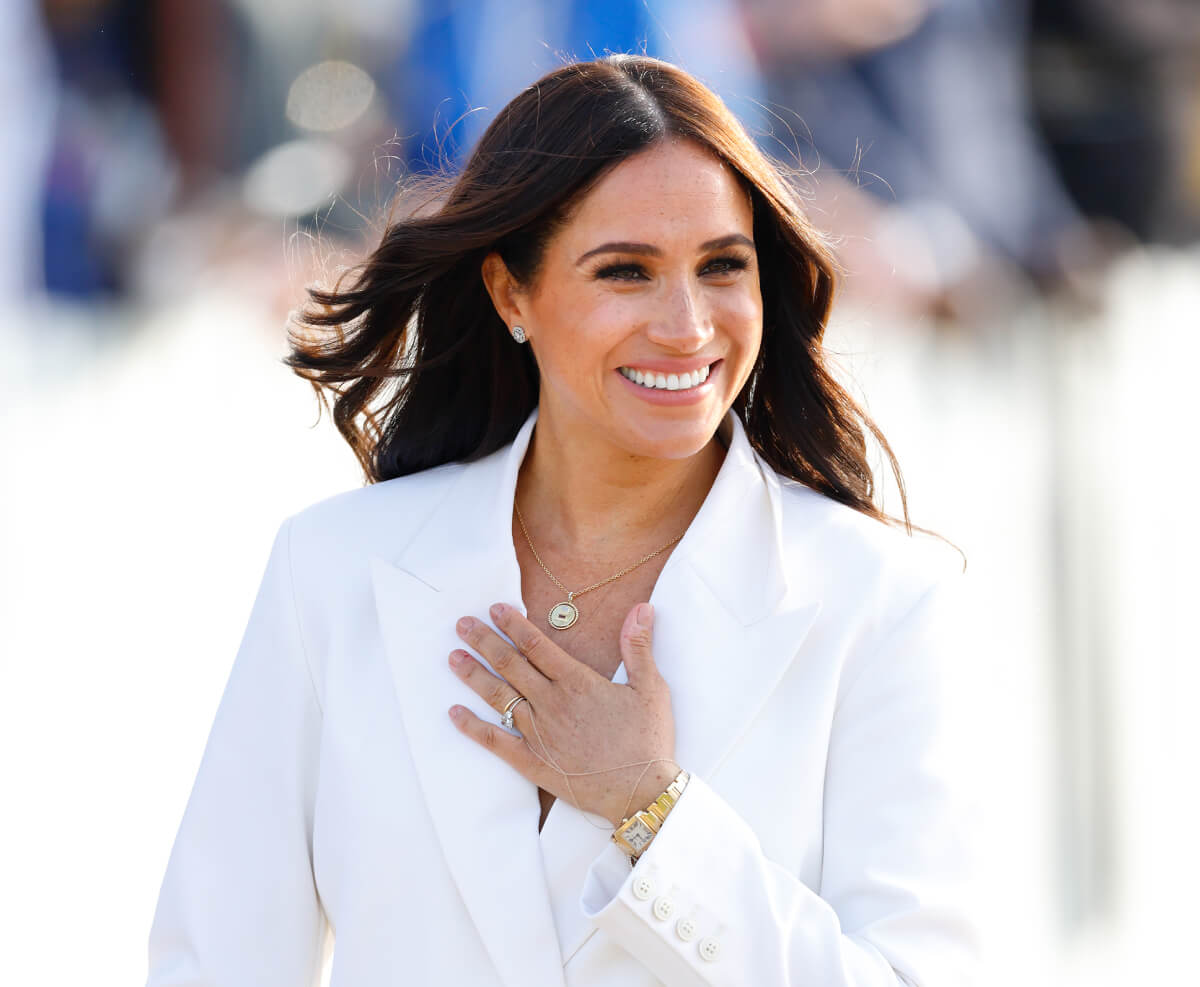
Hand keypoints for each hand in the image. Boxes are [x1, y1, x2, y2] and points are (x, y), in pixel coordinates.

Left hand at [447, 601, 677, 826]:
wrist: (640, 792)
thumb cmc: (647, 740)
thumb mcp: (651, 688)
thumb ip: (639, 646)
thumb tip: (643, 608)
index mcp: (577, 682)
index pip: (537, 645)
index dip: (513, 624)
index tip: (494, 608)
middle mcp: (551, 703)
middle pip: (510, 664)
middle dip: (484, 641)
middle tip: (462, 624)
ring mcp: (537, 732)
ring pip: (498, 696)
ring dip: (473, 675)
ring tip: (453, 657)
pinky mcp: (531, 761)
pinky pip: (494, 740)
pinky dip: (471, 725)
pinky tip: (453, 712)